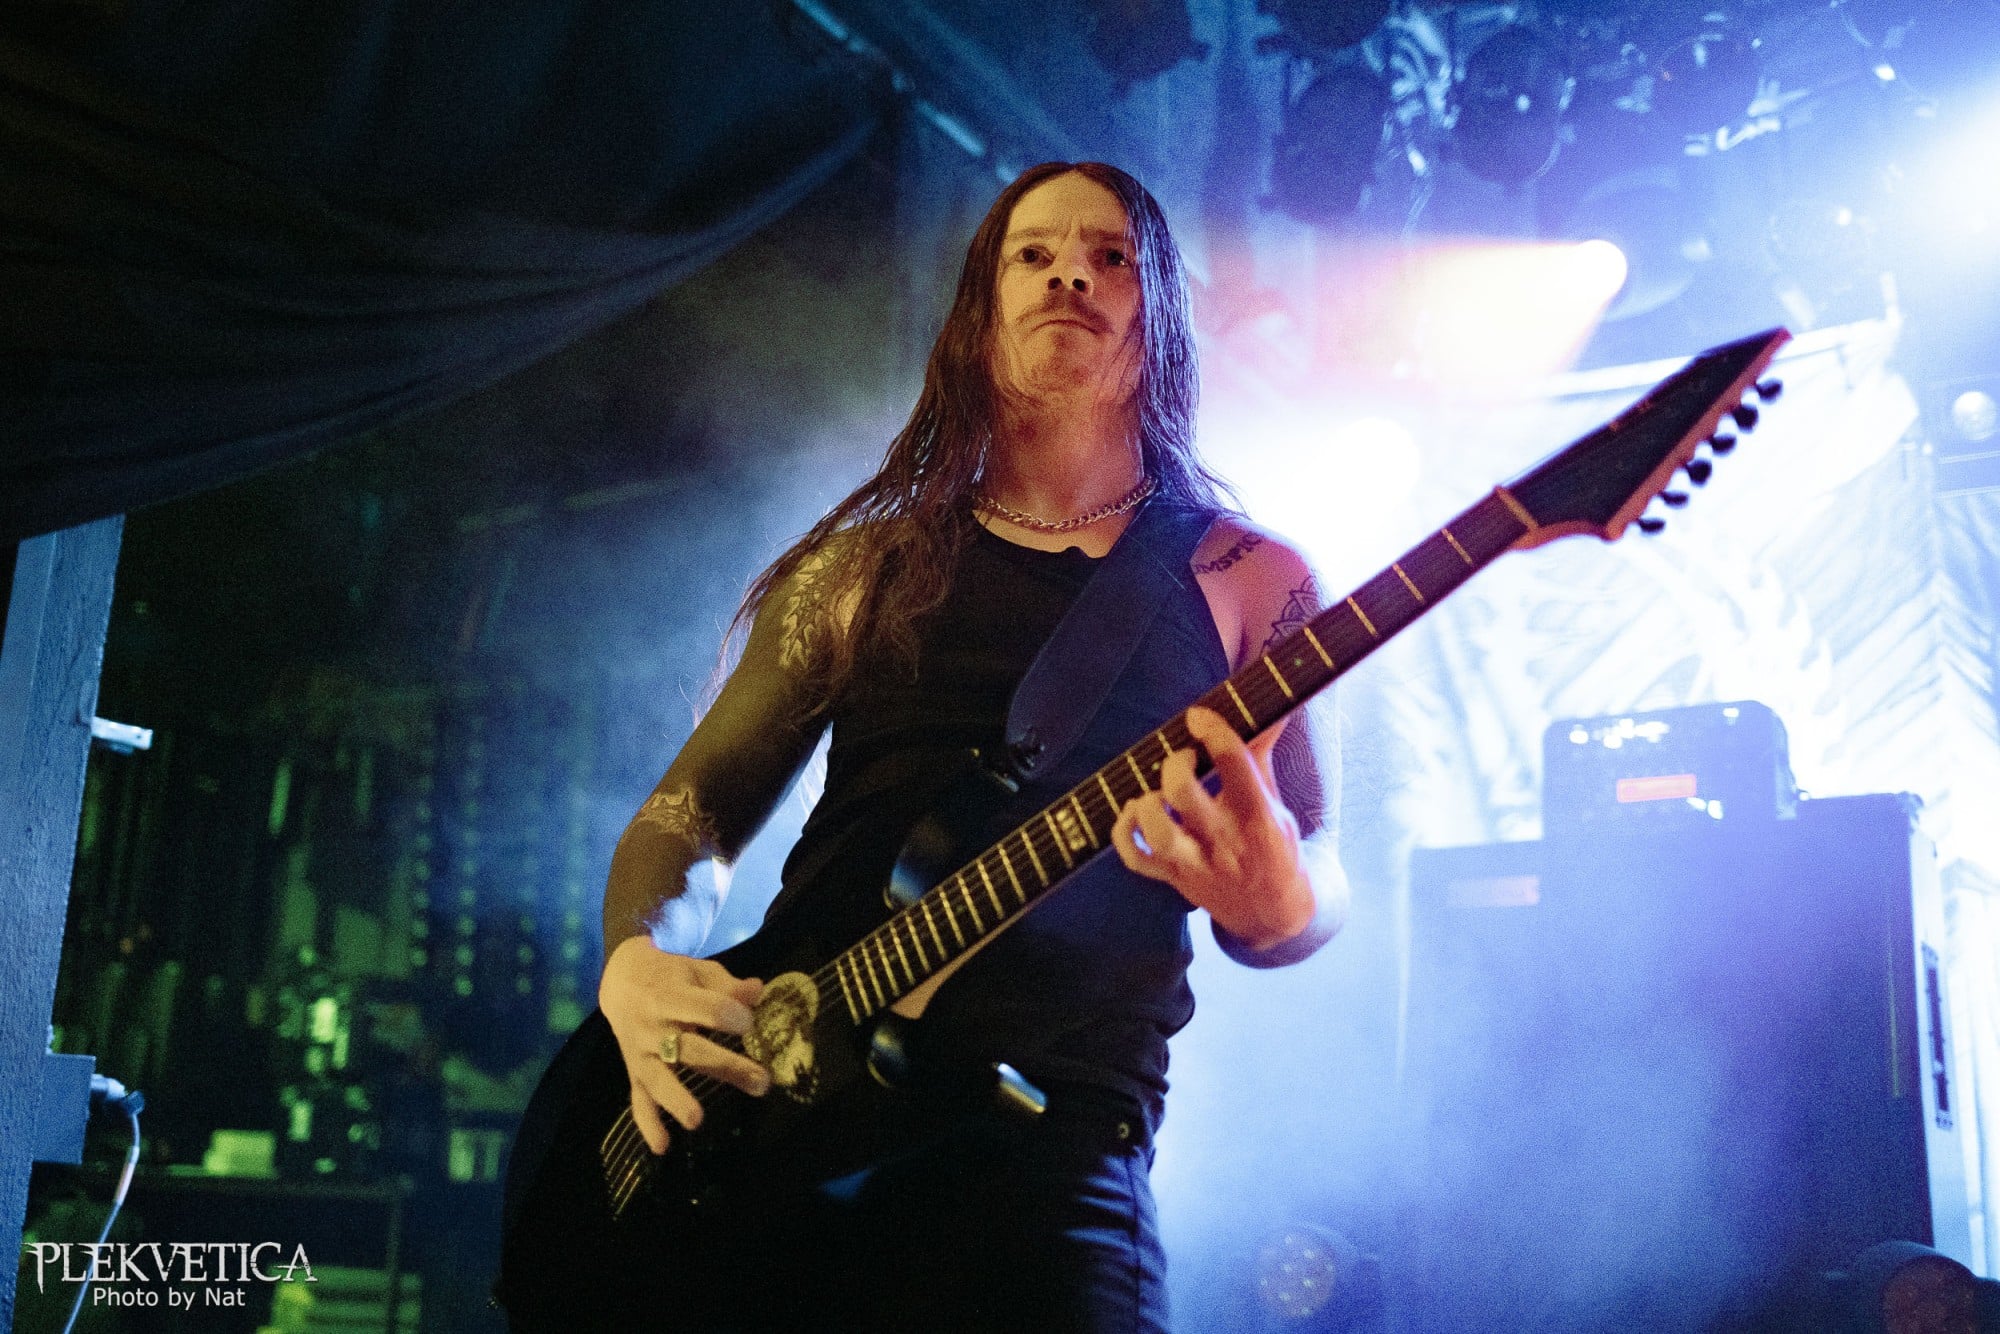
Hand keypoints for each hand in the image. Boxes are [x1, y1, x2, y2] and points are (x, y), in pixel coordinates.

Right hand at [599, 936, 769, 1154]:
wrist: (621, 980)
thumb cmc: (671, 975)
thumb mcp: (698, 971)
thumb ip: (727, 985)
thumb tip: (758, 991)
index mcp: (669, 995)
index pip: (703, 1006)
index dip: (731, 1014)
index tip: (749, 1022)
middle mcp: (652, 1026)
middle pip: (689, 1049)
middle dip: (726, 1065)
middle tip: (761, 1082)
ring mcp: (641, 1053)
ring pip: (658, 1079)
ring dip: (677, 1099)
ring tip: (697, 1121)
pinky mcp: (634, 1073)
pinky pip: (638, 1101)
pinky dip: (648, 1124)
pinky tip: (662, 1147)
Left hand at [1110, 707, 1314, 951]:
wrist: (1273, 912)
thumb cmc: (1273, 845)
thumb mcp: (1273, 800)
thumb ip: (1260, 753)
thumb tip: (1271, 707)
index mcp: (1258, 815)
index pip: (1234, 764)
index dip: (1212, 731)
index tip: (1197, 717)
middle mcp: (1225, 840)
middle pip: (1183, 795)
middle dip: (1175, 765)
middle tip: (1182, 759)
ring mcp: (1196, 863)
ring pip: (1157, 833)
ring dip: (1147, 804)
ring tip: (1154, 793)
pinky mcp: (1174, 878)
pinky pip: (1136, 858)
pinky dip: (1123, 831)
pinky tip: (1134, 812)